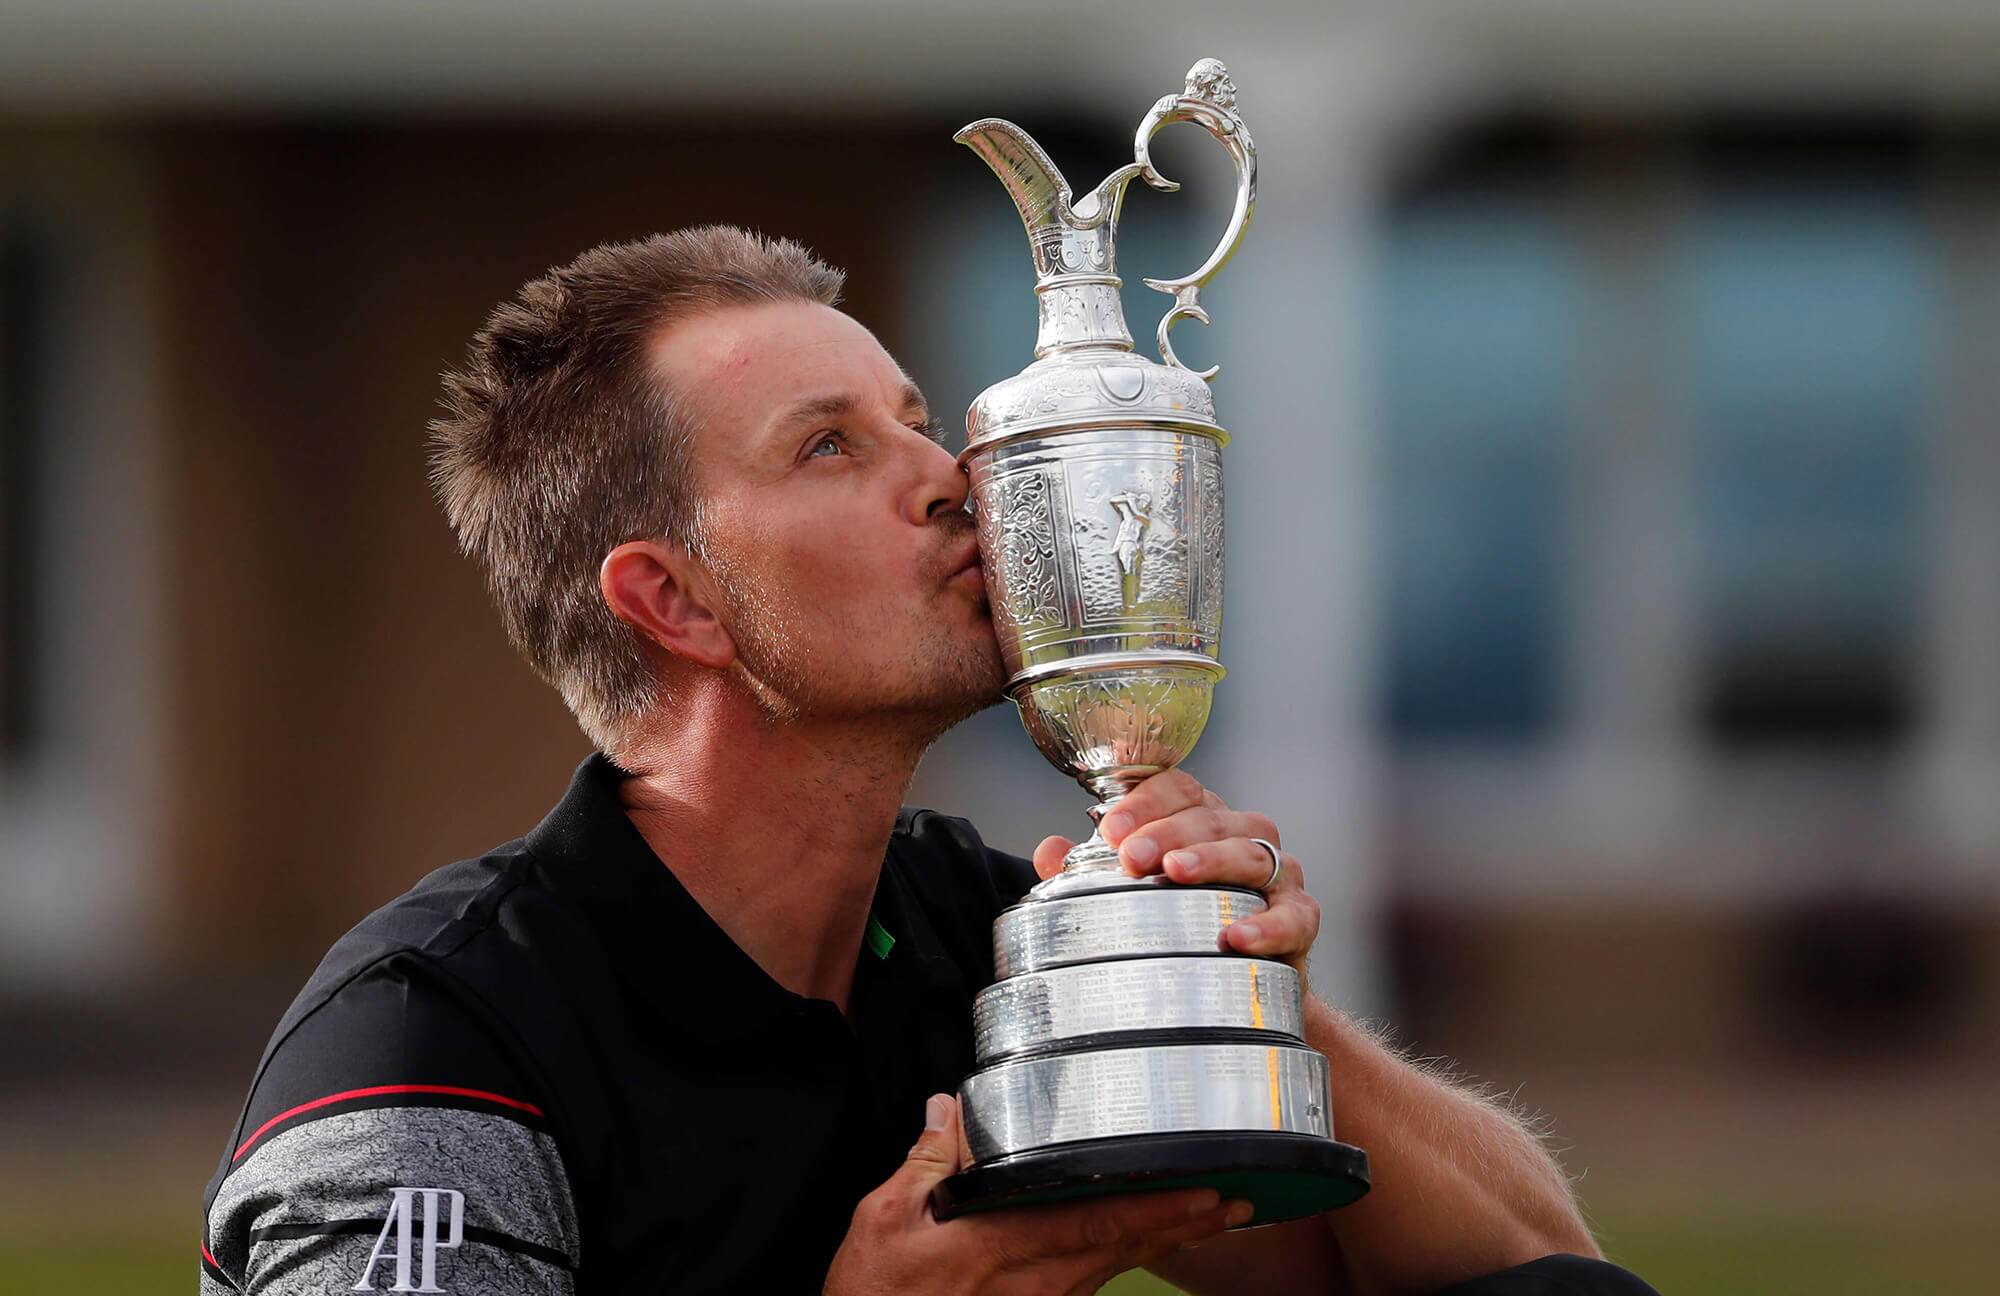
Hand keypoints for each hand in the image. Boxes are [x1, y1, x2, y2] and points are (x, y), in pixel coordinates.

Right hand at [823, 1094, 1246, 1295]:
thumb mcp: (883, 1220)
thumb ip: (926, 1162)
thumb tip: (948, 1111)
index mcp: (1002, 1247)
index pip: (1096, 1223)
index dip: (1157, 1209)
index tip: (1206, 1192)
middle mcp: (1033, 1282)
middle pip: (1123, 1248)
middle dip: (1185, 1224)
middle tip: (1239, 1202)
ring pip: (1114, 1268)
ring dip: (1165, 1240)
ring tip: (1212, 1216)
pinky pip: (1090, 1284)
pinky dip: (1126, 1259)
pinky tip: (1144, 1243)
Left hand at [1031, 770, 1319, 974]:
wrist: (1245, 991)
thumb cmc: (1184, 926)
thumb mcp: (1133, 897)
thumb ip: (1087, 872)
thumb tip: (1047, 849)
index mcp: (1203, 820)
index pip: (1179, 788)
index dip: (1145, 801)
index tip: (1110, 829)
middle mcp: (1244, 835)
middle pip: (1211, 817)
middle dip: (1168, 831)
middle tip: (1131, 856)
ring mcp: (1278, 874)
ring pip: (1252, 853)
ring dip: (1212, 860)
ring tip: (1175, 873)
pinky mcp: (1301, 919)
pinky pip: (1295, 915)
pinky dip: (1268, 925)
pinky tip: (1235, 937)